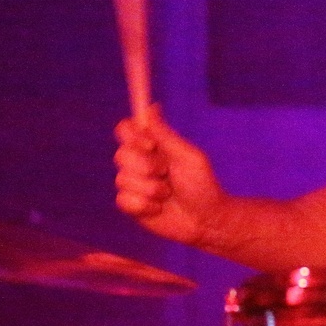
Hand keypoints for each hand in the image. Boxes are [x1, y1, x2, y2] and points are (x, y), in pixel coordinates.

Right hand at [114, 105, 225, 245]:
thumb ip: (165, 134)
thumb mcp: (187, 156)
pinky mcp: (131, 206)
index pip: (125, 130)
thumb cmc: (202, 184)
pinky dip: (144, 205)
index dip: (133, 137)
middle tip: (167, 173)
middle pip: (120, 154)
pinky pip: (123, 200)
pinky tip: (158, 208)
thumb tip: (152, 106)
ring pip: (123, 179)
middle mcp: (138, 163)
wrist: (205, 219)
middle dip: (147, 166)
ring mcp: (133, 185)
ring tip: (168, 194)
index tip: (151, 146)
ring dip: (151, 188)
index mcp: (152, 146)